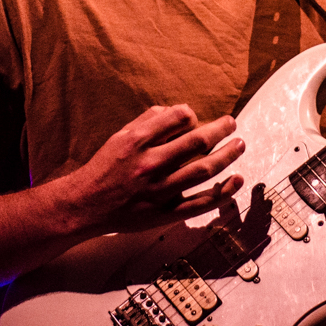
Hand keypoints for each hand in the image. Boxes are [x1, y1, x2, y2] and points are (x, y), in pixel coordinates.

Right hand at [66, 105, 244, 233]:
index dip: (193, 115)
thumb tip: (180, 111)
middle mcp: (150, 164)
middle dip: (221, 129)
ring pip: (203, 170)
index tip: (196, 119)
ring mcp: (159, 190)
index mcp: (138, 141)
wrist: (85, 205)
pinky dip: (222, 192)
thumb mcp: (121, 135)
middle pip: (197, 142)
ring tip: (240, 145)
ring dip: (227, 155)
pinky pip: (200, 203)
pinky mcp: (164, 213)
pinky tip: (237, 180)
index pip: (178, 118)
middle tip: (232, 123)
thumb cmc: (105, 167)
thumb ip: (149, 120)